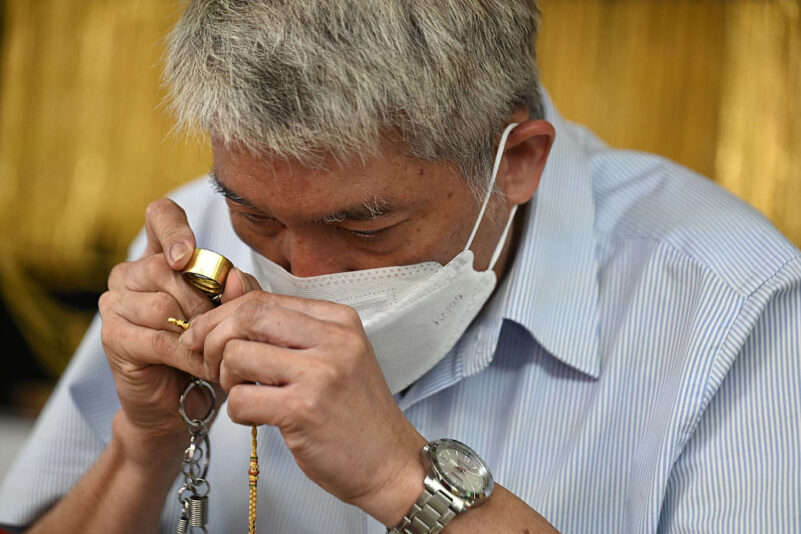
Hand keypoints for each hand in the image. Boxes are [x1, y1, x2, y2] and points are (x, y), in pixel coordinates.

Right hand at [98, 198, 248, 456]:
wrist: (182, 405)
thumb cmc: (209, 351)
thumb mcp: (231, 316)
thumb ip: (238, 291)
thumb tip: (234, 276)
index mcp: (161, 257)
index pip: (160, 217)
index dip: (175, 228)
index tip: (187, 254)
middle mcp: (131, 273)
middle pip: (167, 267)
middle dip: (204, 301)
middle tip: (222, 329)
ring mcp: (115, 303)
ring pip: (163, 303)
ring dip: (199, 331)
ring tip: (216, 352)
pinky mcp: (113, 337)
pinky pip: (159, 339)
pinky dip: (189, 356)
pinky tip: (206, 369)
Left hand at [181, 291, 427, 524]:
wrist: (390, 463)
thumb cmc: (355, 413)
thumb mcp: (329, 355)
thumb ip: (283, 324)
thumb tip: (233, 286)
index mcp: (339, 320)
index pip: (263, 299)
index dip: (223, 316)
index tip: (205, 336)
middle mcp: (333, 340)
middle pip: (248, 316)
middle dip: (213, 338)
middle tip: (209, 362)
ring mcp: (320, 373)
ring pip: (237, 355)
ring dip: (226, 379)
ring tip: (246, 393)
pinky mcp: (304, 410)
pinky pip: (241, 399)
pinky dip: (238, 412)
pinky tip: (259, 417)